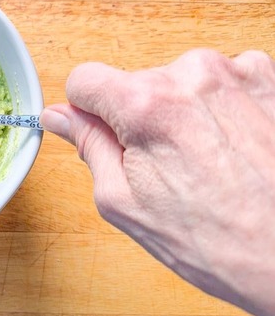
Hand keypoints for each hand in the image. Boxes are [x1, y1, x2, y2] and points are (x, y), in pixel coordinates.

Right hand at [40, 49, 274, 315]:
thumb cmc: (217, 242)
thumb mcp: (124, 202)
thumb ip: (89, 147)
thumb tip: (61, 118)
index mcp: (146, 105)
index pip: (85, 79)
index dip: (86, 110)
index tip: (101, 132)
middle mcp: (192, 75)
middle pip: (137, 83)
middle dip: (141, 118)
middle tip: (166, 167)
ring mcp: (237, 73)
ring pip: (181, 83)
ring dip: (185, 113)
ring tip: (208, 162)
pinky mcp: (270, 79)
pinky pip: (225, 82)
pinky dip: (223, 109)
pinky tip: (234, 149)